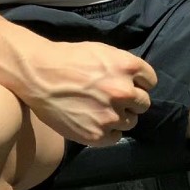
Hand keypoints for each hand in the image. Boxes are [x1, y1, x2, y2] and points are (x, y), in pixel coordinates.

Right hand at [21, 40, 157, 146]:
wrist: (39, 75)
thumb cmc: (68, 59)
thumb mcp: (102, 52)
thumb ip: (122, 67)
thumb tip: (136, 81)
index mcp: (127, 67)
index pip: (150, 81)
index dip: (139, 83)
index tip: (128, 85)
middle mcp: (124, 91)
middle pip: (144, 103)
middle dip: (131, 101)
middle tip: (113, 100)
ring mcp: (112, 115)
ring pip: (131, 121)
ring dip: (120, 117)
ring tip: (101, 111)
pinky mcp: (98, 134)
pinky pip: (116, 137)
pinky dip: (108, 132)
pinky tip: (94, 122)